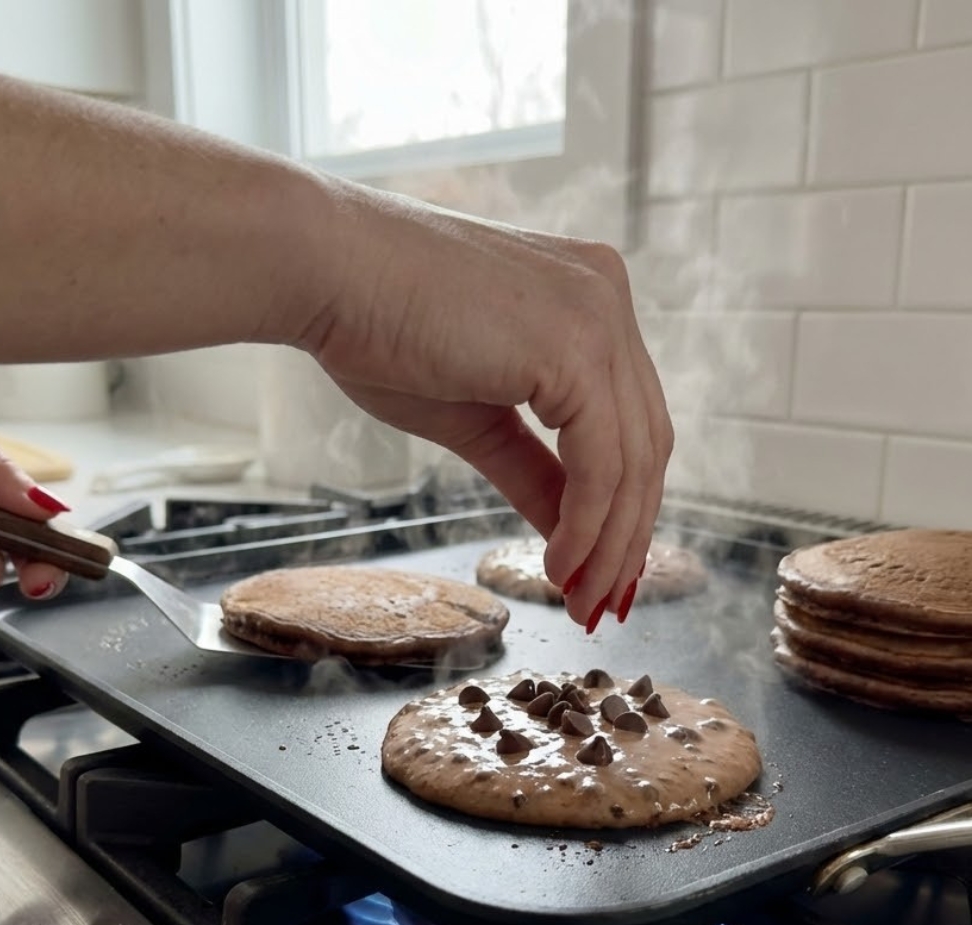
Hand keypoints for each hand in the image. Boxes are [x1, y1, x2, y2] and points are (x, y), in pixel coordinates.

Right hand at [306, 185, 672, 629]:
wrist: (324, 273)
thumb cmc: (379, 330)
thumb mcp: (476, 418)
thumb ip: (535, 472)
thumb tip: (571, 536)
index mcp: (589, 302)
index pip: (631, 422)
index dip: (623, 506)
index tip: (603, 570)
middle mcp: (608, 298)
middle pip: (646, 445)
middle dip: (626, 536)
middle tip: (601, 604)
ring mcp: (599, 316)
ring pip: (635, 460)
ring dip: (610, 545)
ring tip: (580, 601)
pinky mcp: (576, 345)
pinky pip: (604, 462)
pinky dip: (589, 525)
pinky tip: (559, 566)